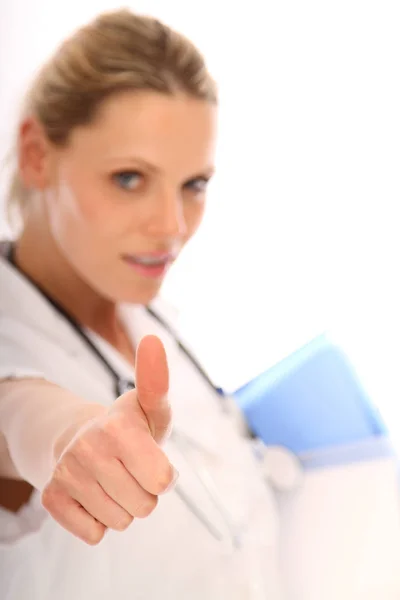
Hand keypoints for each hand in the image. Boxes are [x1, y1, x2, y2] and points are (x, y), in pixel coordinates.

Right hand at [41, 335, 175, 544]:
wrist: (77, 436)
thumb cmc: (127, 425)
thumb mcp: (150, 406)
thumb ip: (157, 381)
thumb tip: (153, 339)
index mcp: (117, 427)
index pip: (162, 481)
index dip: (164, 474)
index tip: (152, 456)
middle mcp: (88, 450)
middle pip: (144, 506)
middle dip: (145, 491)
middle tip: (132, 467)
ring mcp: (67, 475)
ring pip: (121, 522)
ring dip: (123, 505)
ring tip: (114, 478)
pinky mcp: (52, 499)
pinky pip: (95, 534)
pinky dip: (100, 520)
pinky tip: (95, 494)